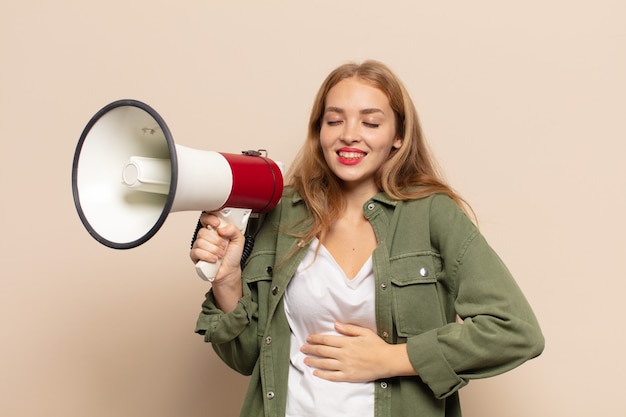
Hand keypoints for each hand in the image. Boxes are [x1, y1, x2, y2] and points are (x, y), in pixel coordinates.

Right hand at [190, 212, 243, 310]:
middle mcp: (206, 237)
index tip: (217, 224)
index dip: (210, 219)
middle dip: (216, 240)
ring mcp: (199, 246)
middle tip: (224, 246)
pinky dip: (207, 256)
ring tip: (220, 254)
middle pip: (203, 231)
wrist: (229, 271)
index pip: (206, 218)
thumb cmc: (232, 256)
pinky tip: (214, 259)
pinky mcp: (195, 256)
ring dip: (214, 250)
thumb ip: (233, 229)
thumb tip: (222, 228)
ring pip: (200, 242)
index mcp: (215, 230)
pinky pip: (196, 252)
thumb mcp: (239, 240)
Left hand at [300, 322, 416, 382]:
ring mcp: (345, 365)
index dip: (315, 339)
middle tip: (302, 348)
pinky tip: (315, 373)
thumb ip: (349, 328)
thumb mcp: (364, 332)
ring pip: (324, 364)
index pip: (326, 340)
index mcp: (346, 342)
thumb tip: (336, 324)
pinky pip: (332, 376)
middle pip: (322, 351)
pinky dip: (322, 374)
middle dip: (310, 349)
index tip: (308, 338)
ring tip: (305, 360)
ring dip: (313, 361)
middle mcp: (343, 354)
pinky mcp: (348, 376)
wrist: (387, 361)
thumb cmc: (377, 345)